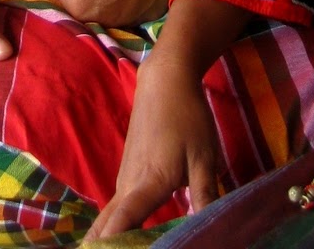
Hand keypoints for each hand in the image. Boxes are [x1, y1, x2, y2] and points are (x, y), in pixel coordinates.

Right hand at [86, 36, 219, 237]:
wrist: (165, 81)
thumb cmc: (188, 117)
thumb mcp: (204, 156)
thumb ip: (205, 194)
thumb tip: (212, 227)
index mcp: (149, 182)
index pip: (125, 219)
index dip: (114, 239)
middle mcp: (129, 182)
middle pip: (107, 223)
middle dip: (101, 244)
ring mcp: (124, 175)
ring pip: (110, 215)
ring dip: (109, 236)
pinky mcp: (127, 170)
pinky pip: (117, 205)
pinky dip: (115, 223)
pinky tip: (125, 237)